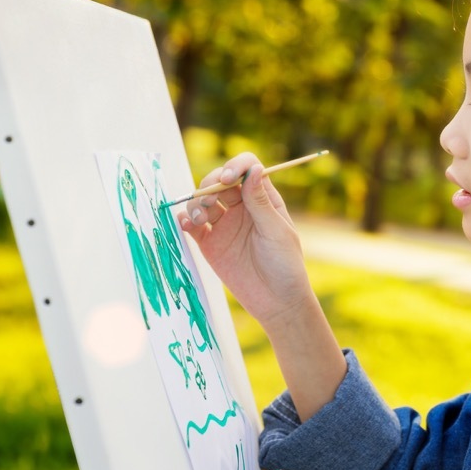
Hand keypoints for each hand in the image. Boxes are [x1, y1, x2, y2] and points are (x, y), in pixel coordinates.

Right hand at [177, 153, 314, 326]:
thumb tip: (254, 169)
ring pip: (203, 200)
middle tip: (209, 201)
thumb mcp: (276, 231)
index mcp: (263, 198)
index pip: (247, 168)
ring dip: (196, 202)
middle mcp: (241, 207)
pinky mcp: (210, 243)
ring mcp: (224, 224)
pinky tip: (186, 223)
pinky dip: (185, 220)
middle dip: (210, 185)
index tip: (227, 179)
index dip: (235, 167)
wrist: (276, 302)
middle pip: (219, 181)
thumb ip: (260, 202)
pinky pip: (192, 225)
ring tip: (198, 218)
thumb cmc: (285, 265)